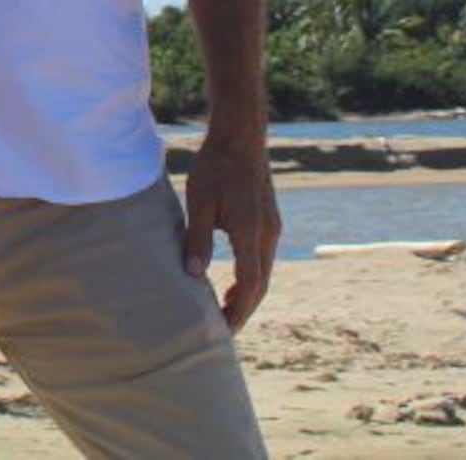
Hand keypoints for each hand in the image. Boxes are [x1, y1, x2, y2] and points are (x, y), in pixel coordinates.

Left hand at [184, 132, 280, 331]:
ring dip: (248, 292)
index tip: (224, 329)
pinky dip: (251, 275)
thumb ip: (198, 239)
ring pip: (264, 271)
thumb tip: (193, 274)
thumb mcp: (199, 202)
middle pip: (261, 283)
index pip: (250, 285)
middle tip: (223, 328)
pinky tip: (235, 279)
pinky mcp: (269, 220)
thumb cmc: (215, 166)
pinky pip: (262, 256)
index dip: (238, 310)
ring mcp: (272, 227)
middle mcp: (269, 234)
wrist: (240, 136)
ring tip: (226, 308)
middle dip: (244, 308)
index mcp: (252, 233)